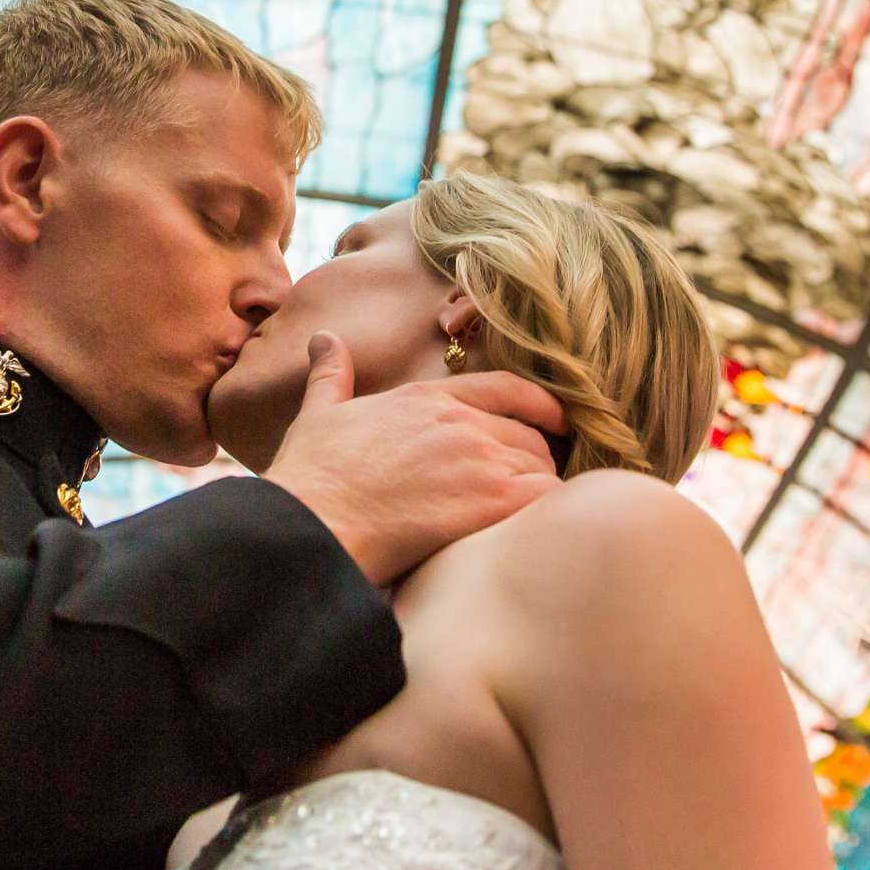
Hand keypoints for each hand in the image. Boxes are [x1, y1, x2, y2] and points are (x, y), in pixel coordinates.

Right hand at [265, 332, 565, 584]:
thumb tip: (324, 341)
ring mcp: (480, 458)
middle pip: (528, 434)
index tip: (556, 418)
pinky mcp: (493, 500)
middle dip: (534, 459)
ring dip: (537, 489)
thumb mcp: (319, 413)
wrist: (317, 521)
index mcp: (426, 398)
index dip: (537, 404)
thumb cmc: (313, 476)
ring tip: (527, 515)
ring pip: (541, 467)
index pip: (503, 389)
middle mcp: (461, 422)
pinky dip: (546, 510)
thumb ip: (331, 377)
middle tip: (529, 486)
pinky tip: (535, 528)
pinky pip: (546, 496)